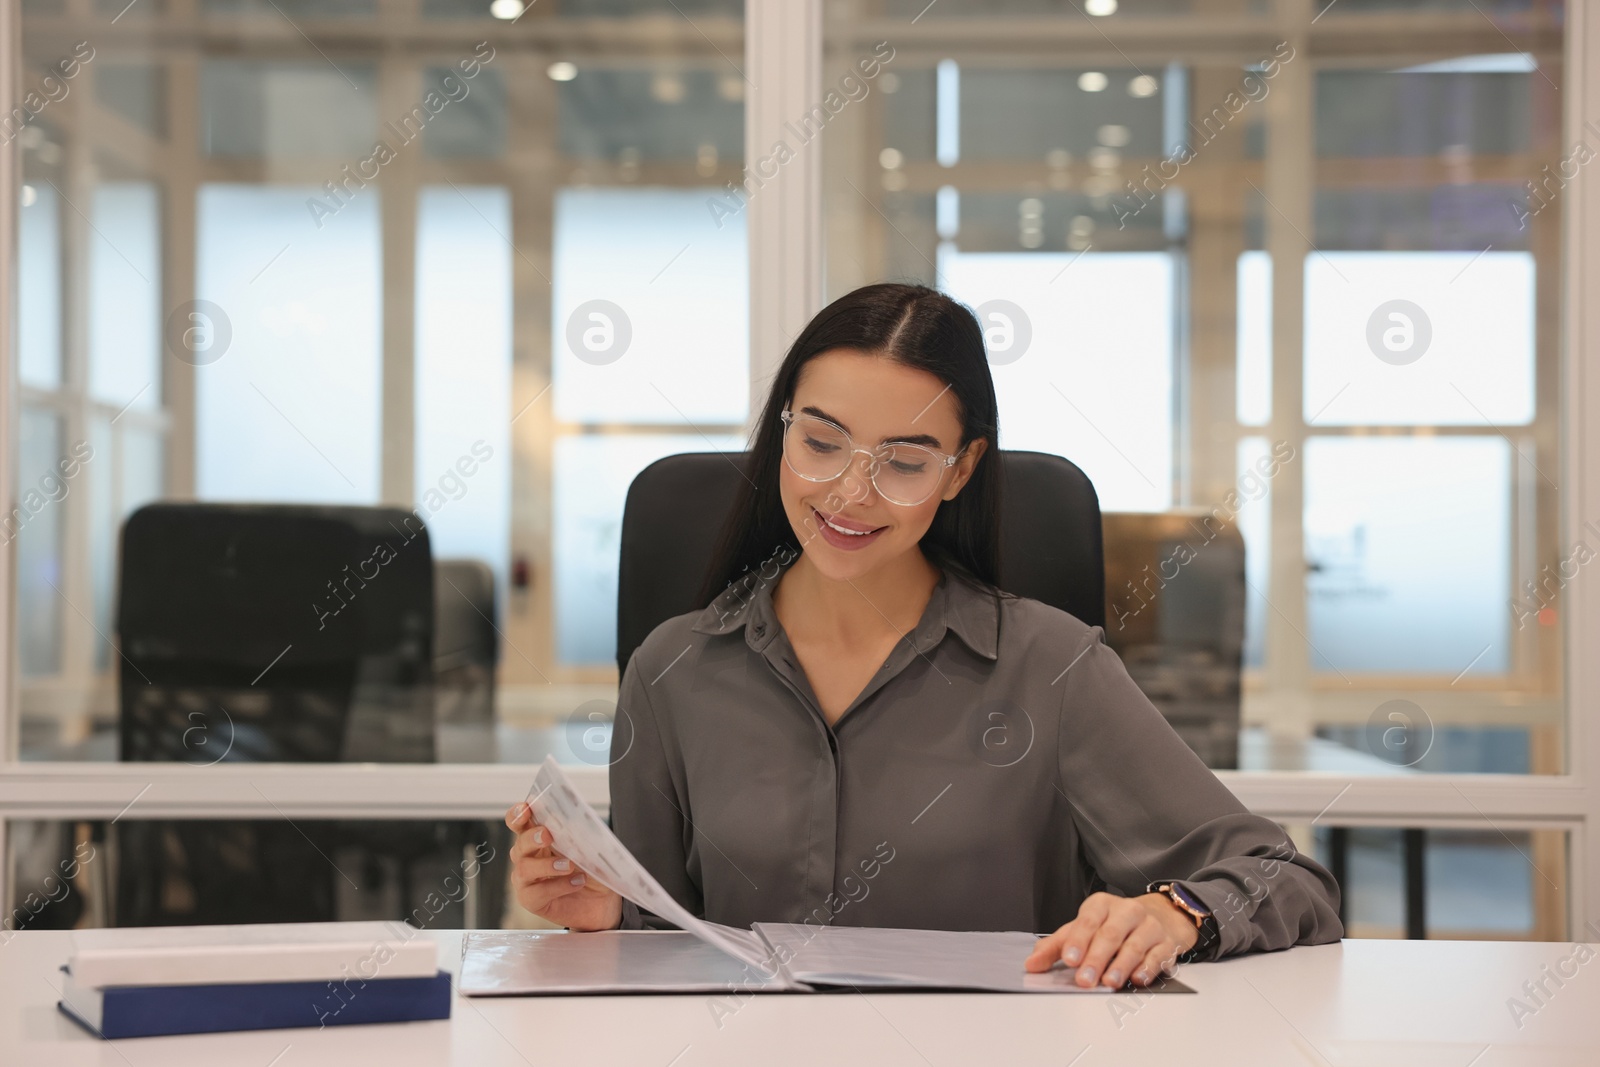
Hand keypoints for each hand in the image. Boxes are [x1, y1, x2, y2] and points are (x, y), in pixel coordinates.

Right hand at [505, 802, 623, 931]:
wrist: (603, 902)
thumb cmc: (593, 871)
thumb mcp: (590, 848)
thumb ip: (579, 834)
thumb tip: (576, 820)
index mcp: (538, 838)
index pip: (519, 823)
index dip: (518, 814)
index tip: (526, 809)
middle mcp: (528, 857)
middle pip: (519, 844)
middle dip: (531, 837)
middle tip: (547, 835)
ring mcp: (527, 880)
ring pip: (524, 869)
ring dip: (547, 865)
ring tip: (569, 865)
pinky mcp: (531, 900)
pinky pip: (536, 892)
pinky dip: (558, 886)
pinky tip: (576, 882)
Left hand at [1024, 891, 1199, 988]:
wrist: (1162, 915)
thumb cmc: (1115, 924)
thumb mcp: (1085, 927)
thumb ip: (1057, 946)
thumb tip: (1032, 964)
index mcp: (1101, 905)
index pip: (1088, 921)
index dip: (1078, 940)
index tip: (1069, 959)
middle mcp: (1127, 912)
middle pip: (1110, 935)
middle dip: (1096, 958)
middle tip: (1084, 979)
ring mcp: (1149, 926)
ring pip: (1134, 946)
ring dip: (1121, 966)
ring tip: (1109, 982)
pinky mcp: (1167, 943)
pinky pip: (1157, 956)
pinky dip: (1148, 968)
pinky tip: (1138, 978)